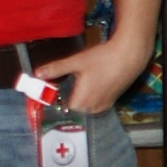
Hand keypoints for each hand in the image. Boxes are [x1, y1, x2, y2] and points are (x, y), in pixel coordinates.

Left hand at [37, 30, 155, 116]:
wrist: (129, 57)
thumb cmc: (102, 59)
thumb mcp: (76, 62)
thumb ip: (56, 69)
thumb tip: (37, 73)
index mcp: (80, 102)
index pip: (62, 105)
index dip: (58, 94)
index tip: (57, 83)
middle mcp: (91, 108)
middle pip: (74, 105)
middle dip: (71, 92)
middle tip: (74, 76)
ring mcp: (102, 106)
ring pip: (85, 103)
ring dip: (82, 93)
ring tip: (86, 77)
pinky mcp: (111, 101)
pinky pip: (96, 102)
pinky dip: (93, 94)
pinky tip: (96, 80)